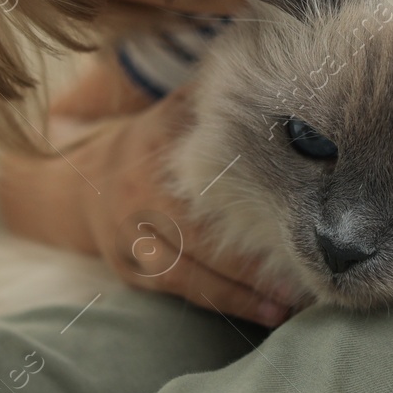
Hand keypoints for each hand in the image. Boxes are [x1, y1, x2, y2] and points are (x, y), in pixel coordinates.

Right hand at [1, 84, 304, 327]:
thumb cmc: (149, 145)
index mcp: (156, 148)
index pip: (212, 176)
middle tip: (313, 270)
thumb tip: (273, 78)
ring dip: (247, 291)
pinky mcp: (131, 271)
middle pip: (205, 234)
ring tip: (294, 303)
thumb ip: (211, 101)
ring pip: (196, 271)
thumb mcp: (173, 113)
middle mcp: (140, 195)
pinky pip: (184, 292)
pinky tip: (266, 314)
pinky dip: (227, 303)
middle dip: (257, 257)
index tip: (303, 209)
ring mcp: (131, 238)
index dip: (256, 196)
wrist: (79, 186)